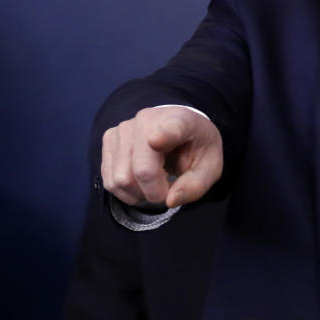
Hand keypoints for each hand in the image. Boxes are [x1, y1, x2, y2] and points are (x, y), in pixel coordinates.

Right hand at [100, 106, 222, 207]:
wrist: (179, 128)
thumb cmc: (196, 148)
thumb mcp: (210, 168)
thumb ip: (195, 186)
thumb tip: (169, 200)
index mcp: (182, 121)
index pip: (172, 128)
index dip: (163, 136)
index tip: (156, 141)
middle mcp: (148, 119)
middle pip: (141, 170)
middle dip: (155, 193)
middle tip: (167, 189)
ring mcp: (124, 127)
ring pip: (120, 179)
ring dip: (138, 194)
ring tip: (154, 184)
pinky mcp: (109, 138)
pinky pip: (109, 180)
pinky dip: (125, 191)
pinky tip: (139, 183)